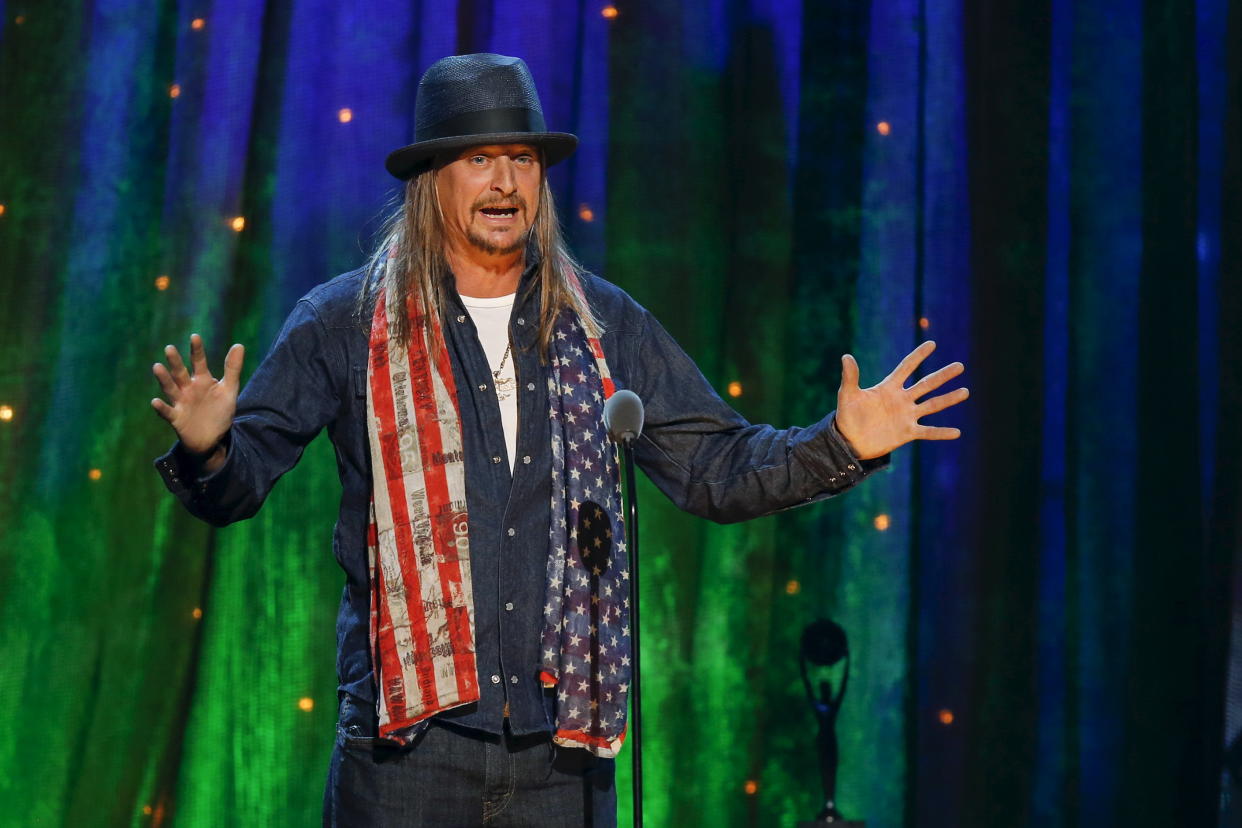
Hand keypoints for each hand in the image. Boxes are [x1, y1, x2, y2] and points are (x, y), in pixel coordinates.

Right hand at [151, 334, 244, 461]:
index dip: (197, 350)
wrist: (213, 438)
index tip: (194, 336)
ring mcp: (181, 403)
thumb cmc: (219, 412)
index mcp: (202, 380)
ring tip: (157, 367)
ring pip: (170, 389)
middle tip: (169, 348)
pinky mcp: (177, 419)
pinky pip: (168, 412)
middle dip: (175, 361)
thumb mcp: (229, 390)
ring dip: (164, 379)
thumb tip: (239, 344)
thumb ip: (232, 368)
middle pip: (180, 373)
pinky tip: (155, 401)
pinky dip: (161, 408)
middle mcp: (188, 389)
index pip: (198, 362)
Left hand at [834, 340, 967, 459]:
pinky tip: (956, 432)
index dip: (918, 356)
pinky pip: (928, 432)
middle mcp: (901, 400)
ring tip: (965, 391)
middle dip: (942, 375)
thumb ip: (850, 377)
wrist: (849, 441)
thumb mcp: (848, 395)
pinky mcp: (907, 433)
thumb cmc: (848, 416)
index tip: (932, 344)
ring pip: (932, 405)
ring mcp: (906, 416)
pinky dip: (941, 433)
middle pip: (926, 384)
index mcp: (889, 387)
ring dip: (948, 399)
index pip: (906, 368)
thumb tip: (846, 356)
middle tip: (960, 366)